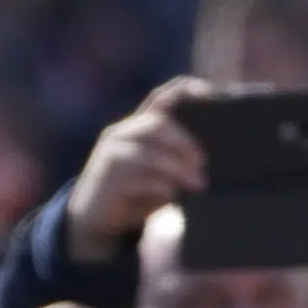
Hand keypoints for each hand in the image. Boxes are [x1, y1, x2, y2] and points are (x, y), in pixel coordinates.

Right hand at [68, 79, 209, 257]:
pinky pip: (137, 178)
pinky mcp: (107, 177)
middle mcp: (123, 133)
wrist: (96, 217)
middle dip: (184, 142)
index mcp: (138, 126)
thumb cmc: (136, 194)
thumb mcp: (160, 175)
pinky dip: (160, 186)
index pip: (161, 97)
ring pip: (148, 154)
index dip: (186, 90)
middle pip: (157, 124)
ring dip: (177, 170)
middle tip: (203, 162)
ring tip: (198, 185)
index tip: (210, 94)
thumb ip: (177, 164)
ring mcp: (111, 153)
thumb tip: (205, 165)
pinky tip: (173, 195)